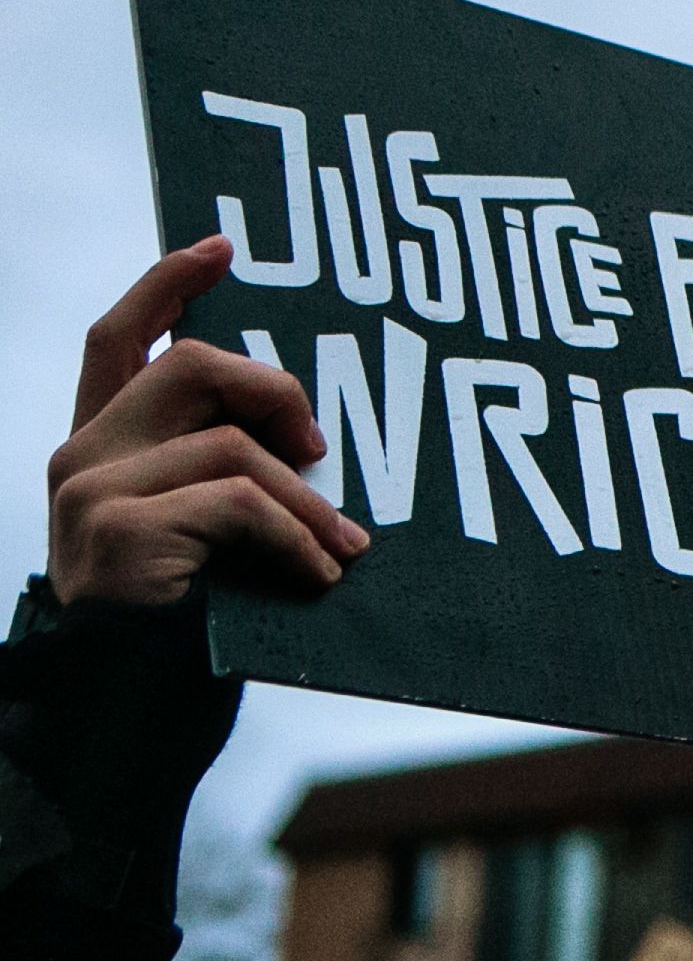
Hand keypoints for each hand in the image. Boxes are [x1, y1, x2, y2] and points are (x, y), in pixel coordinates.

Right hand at [48, 238, 364, 604]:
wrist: (119, 713)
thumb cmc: (182, 623)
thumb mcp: (202, 533)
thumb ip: (222, 473)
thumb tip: (310, 438)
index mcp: (98, 446)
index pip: (120, 339)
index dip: (168, 283)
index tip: (222, 247)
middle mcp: (79, 455)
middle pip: (193, 365)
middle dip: (279, 394)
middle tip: (325, 453)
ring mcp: (90, 491)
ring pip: (232, 444)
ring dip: (309, 501)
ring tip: (345, 547)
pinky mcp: (119, 530)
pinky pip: (240, 504)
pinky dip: (298, 539)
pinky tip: (321, 577)